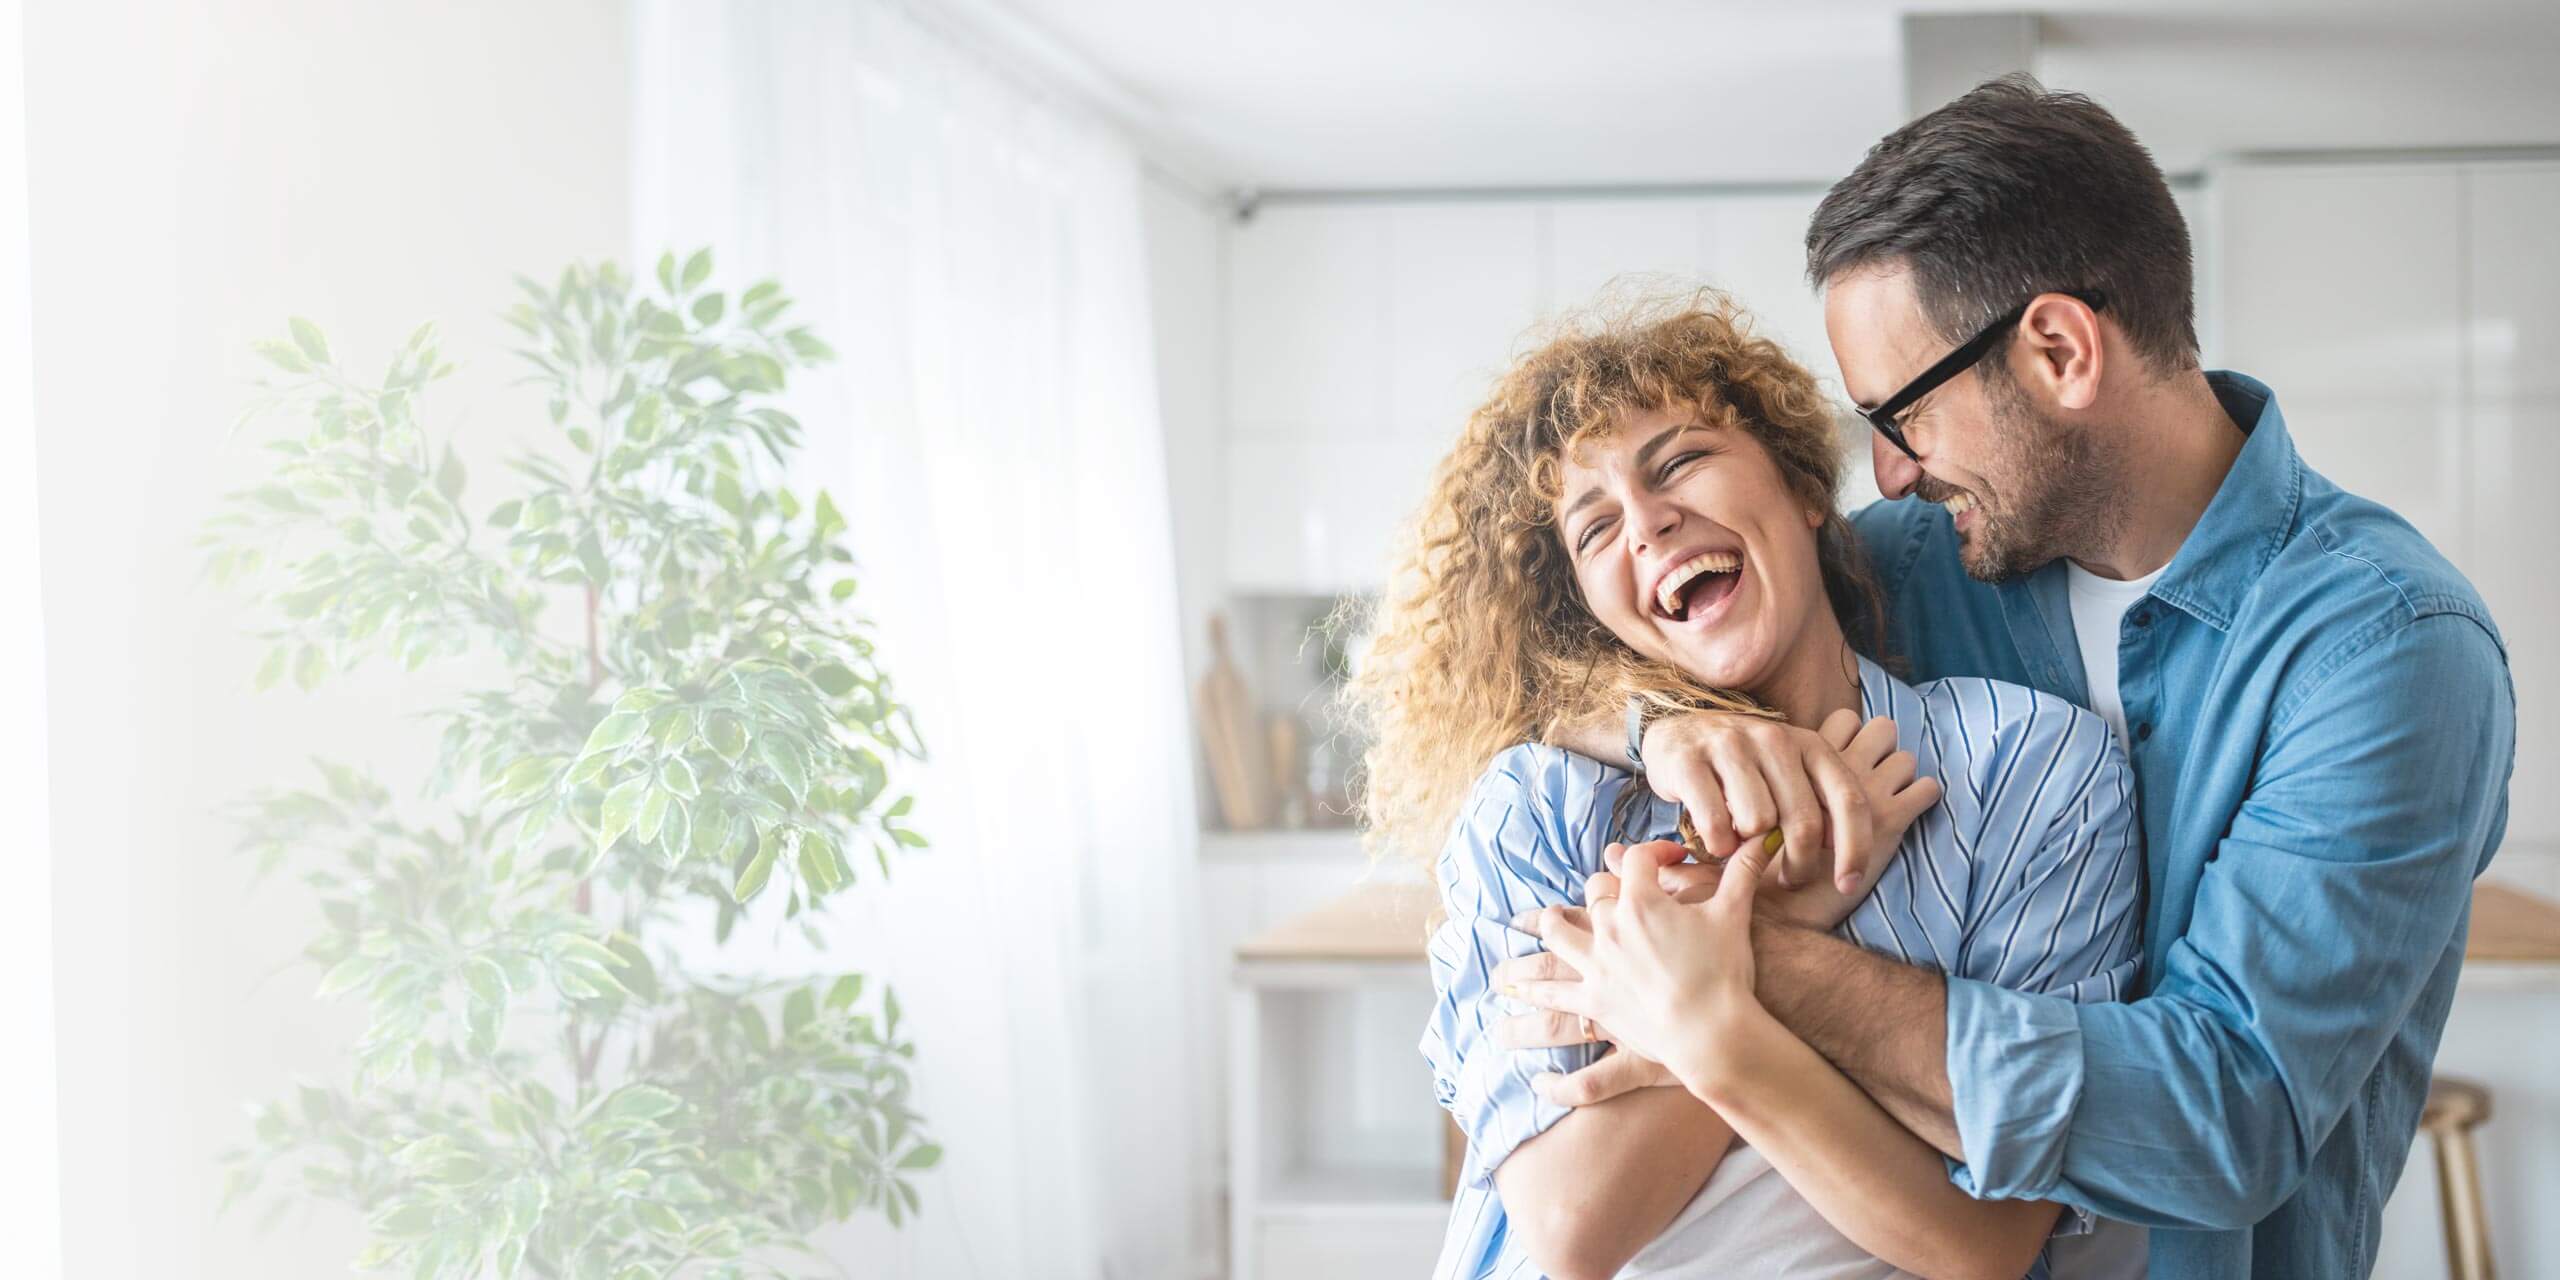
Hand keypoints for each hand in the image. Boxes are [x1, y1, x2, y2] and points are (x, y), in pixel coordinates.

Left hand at [1504, 841, 1776, 1096]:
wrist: (1715, 1030)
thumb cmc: (1726, 971)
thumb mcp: (1734, 913)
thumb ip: (1742, 872)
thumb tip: (1759, 839)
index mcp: (1641, 902)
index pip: (1637, 861)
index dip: (1654, 853)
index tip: (1670, 858)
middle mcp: (1610, 930)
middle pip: (1595, 894)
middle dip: (1603, 886)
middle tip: (1603, 889)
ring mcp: (1598, 967)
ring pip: (1559, 938)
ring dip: (1549, 927)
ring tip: (1542, 924)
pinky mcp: (1596, 1003)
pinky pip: (1557, 1001)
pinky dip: (1536, 998)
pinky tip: (1519, 1007)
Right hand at [1641, 708, 1941, 899]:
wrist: (1676, 734)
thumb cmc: (1744, 769)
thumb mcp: (1790, 775)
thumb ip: (1820, 803)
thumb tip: (1842, 849)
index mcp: (1809, 744)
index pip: (1849, 799)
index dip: (1855, 847)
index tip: (1848, 884)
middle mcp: (1774, 738)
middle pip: (1803, 821)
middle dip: (1799, 863)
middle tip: (1788, 878)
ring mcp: (1729, 745)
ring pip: (1758, 823)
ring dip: (1750, 850)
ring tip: (1743, 847)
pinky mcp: (1689, 760)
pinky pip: (1716, 822)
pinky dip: (1718, 845)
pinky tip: (1717, 843)